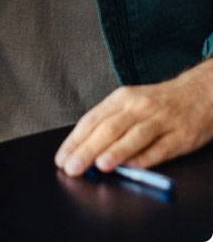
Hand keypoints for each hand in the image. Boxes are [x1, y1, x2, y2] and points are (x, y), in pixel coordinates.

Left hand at [54, 59, 212, 176]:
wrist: (198, 93)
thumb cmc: (158, 102)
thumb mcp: (130, 104)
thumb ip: (111, 124)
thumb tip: (87, 150)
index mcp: (121, 98)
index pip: (91, 120)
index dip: (75, 140)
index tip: (62, 158)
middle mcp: (138, 107)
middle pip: (108, 128)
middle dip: (87, 149)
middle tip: (72, 167)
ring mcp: (160, 120)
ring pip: (134, 136)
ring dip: (115, 151)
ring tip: (99, 165)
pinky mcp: (181, 135)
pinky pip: (161, 148)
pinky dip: (146, 158)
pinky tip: (133, 167)